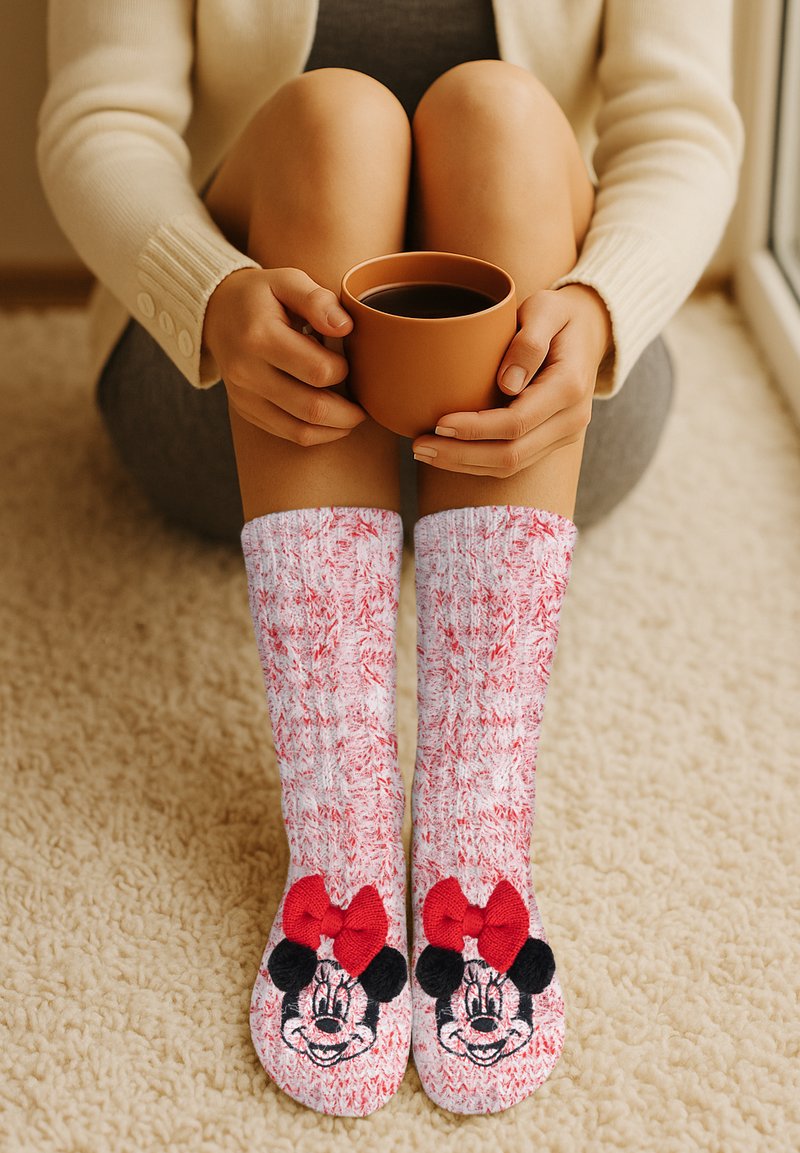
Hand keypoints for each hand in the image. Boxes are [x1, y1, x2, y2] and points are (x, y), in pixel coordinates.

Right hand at [202, 266, 367, 444]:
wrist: (217, 314)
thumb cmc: (261, 296)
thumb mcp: (287, 281)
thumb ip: (317, 300)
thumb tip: (345, 327)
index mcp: (260, 336)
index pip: (318, 370)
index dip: (343, 370)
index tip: (347, 361)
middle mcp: (247, 372)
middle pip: (312, 408)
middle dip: (348, 411)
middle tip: (364, 404)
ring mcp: (244, 396)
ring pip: (301, 430)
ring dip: (336, 429)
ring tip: (353, 417)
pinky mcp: (246, 410)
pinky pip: (287, 434)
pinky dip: (316, 434)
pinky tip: (332, 423)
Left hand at [412, 284, 611, 475]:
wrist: (588, 332)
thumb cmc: (558, 315)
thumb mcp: (546, 309)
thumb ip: (529, 341)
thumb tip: (508, 383)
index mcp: (569, 387)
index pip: (516, 422)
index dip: (476, 429)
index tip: (439, 424)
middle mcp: (571, 419)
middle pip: (511, 455)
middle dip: (461, 455)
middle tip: (420, 446)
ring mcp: (563, 435)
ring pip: (511, 466)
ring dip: (464, 464)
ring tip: (425, 453)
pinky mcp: (551, 441)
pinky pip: (513, 463)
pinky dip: (477, 463)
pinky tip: (448, 454)